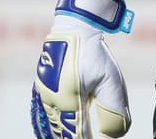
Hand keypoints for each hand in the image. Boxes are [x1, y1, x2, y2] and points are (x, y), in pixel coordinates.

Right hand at [31, 0, 133, 138]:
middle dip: (73, 138)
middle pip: (62, 132)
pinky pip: (41, 114)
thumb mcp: (111, 80)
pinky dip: (46, 127)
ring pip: (49, 125)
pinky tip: (51, 133)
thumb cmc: (95, 52)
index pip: (79, 134)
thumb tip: (114, 134)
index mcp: (68, 101)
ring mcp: (43, 93)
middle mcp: (51, 101)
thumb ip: (114, 109)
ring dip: (59, 135)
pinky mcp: (41, 86)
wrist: (75, 27)